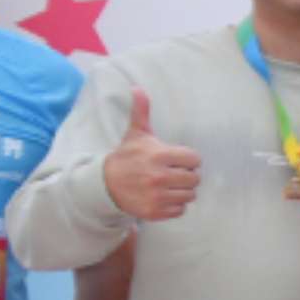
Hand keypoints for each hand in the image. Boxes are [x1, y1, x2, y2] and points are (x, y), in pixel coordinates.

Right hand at [102, 88, 204, 222]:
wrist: (105, 184)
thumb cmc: (126, 157)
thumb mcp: (135, 134)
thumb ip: (141, 111)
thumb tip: (137, 87)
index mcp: (159, 156)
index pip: (194, 160)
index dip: (188, 160)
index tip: (178, 160)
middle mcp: (159, 177)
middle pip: (195, 179)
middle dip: (187, 176)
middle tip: (174, 173)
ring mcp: (157, 196)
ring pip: (190, 195)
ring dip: (182, 191)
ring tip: (169, 185)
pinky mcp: (155, 212)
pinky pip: (180, 210)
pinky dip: (175, 205)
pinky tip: (164, 197)